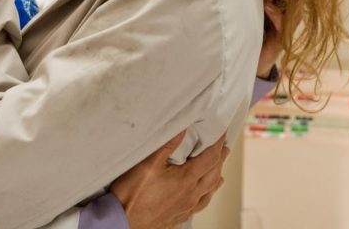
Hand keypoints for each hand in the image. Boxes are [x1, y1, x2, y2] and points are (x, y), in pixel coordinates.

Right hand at [110, 132, 228, 228]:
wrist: (122, 221)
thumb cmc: (132, 194)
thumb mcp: (148, 163)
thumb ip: (167, 145)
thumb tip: (183, 128)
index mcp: (186, 180)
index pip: (210, 157)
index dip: (218, 143)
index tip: (222, 132)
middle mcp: (191, 195)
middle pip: (213, 174)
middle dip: (220, 159)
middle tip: (225, 148)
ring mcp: (186, 208)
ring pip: (209, 192)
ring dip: (216, 177)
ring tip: (220, 171)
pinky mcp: (179, 216)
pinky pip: (200, 205)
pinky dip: (207, 195)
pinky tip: (203, 195)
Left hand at [258, 0, 289, 78]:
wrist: (257, 59)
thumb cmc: (256, 32)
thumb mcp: (255, 10)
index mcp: (284, 5)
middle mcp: (290, 13)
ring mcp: (288, 26)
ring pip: (293, 4)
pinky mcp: (283, 39)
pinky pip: (284, 24)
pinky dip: (276, 14)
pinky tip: (266, 6)